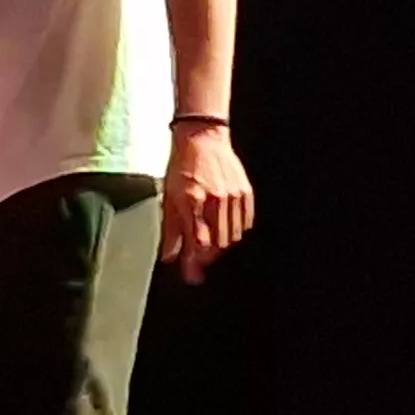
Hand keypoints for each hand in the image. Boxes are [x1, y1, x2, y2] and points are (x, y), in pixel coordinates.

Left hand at [160, 126, 255, 282]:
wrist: (203, 138)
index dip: (194, 262)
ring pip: (232, 236)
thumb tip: (170, 257)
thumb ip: (171, 230)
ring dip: (220, 246)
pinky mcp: (245, 193)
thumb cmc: (181, 167)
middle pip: (217, 244)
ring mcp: (233, 196)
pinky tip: (223, 229)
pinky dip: (234, 232)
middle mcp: (215, 200)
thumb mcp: (169, 197)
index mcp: (192, 201)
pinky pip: (244, 224)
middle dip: (206, 257)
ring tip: (208, 244)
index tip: (191, 275)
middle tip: (198, 261)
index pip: (197, 243)